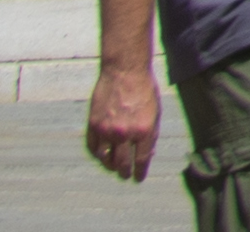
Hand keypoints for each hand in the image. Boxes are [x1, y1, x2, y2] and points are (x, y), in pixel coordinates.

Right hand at [84, 62, 157, 183]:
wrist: (124, 71)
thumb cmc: (144, 89)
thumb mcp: (156, 111)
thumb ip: (151, 133)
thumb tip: (147, 153)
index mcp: (144, 130)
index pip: (141, 160)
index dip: (139, 172)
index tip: (138, 178)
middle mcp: (125, 133)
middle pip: (122, 164)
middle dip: (125, 173)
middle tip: (126, 176)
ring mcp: (107, 130)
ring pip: (105, 159)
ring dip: (110, 166)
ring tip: (114, 167)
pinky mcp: (93, 125)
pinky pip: (93, 147)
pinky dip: (97, 154)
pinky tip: (102, 155)